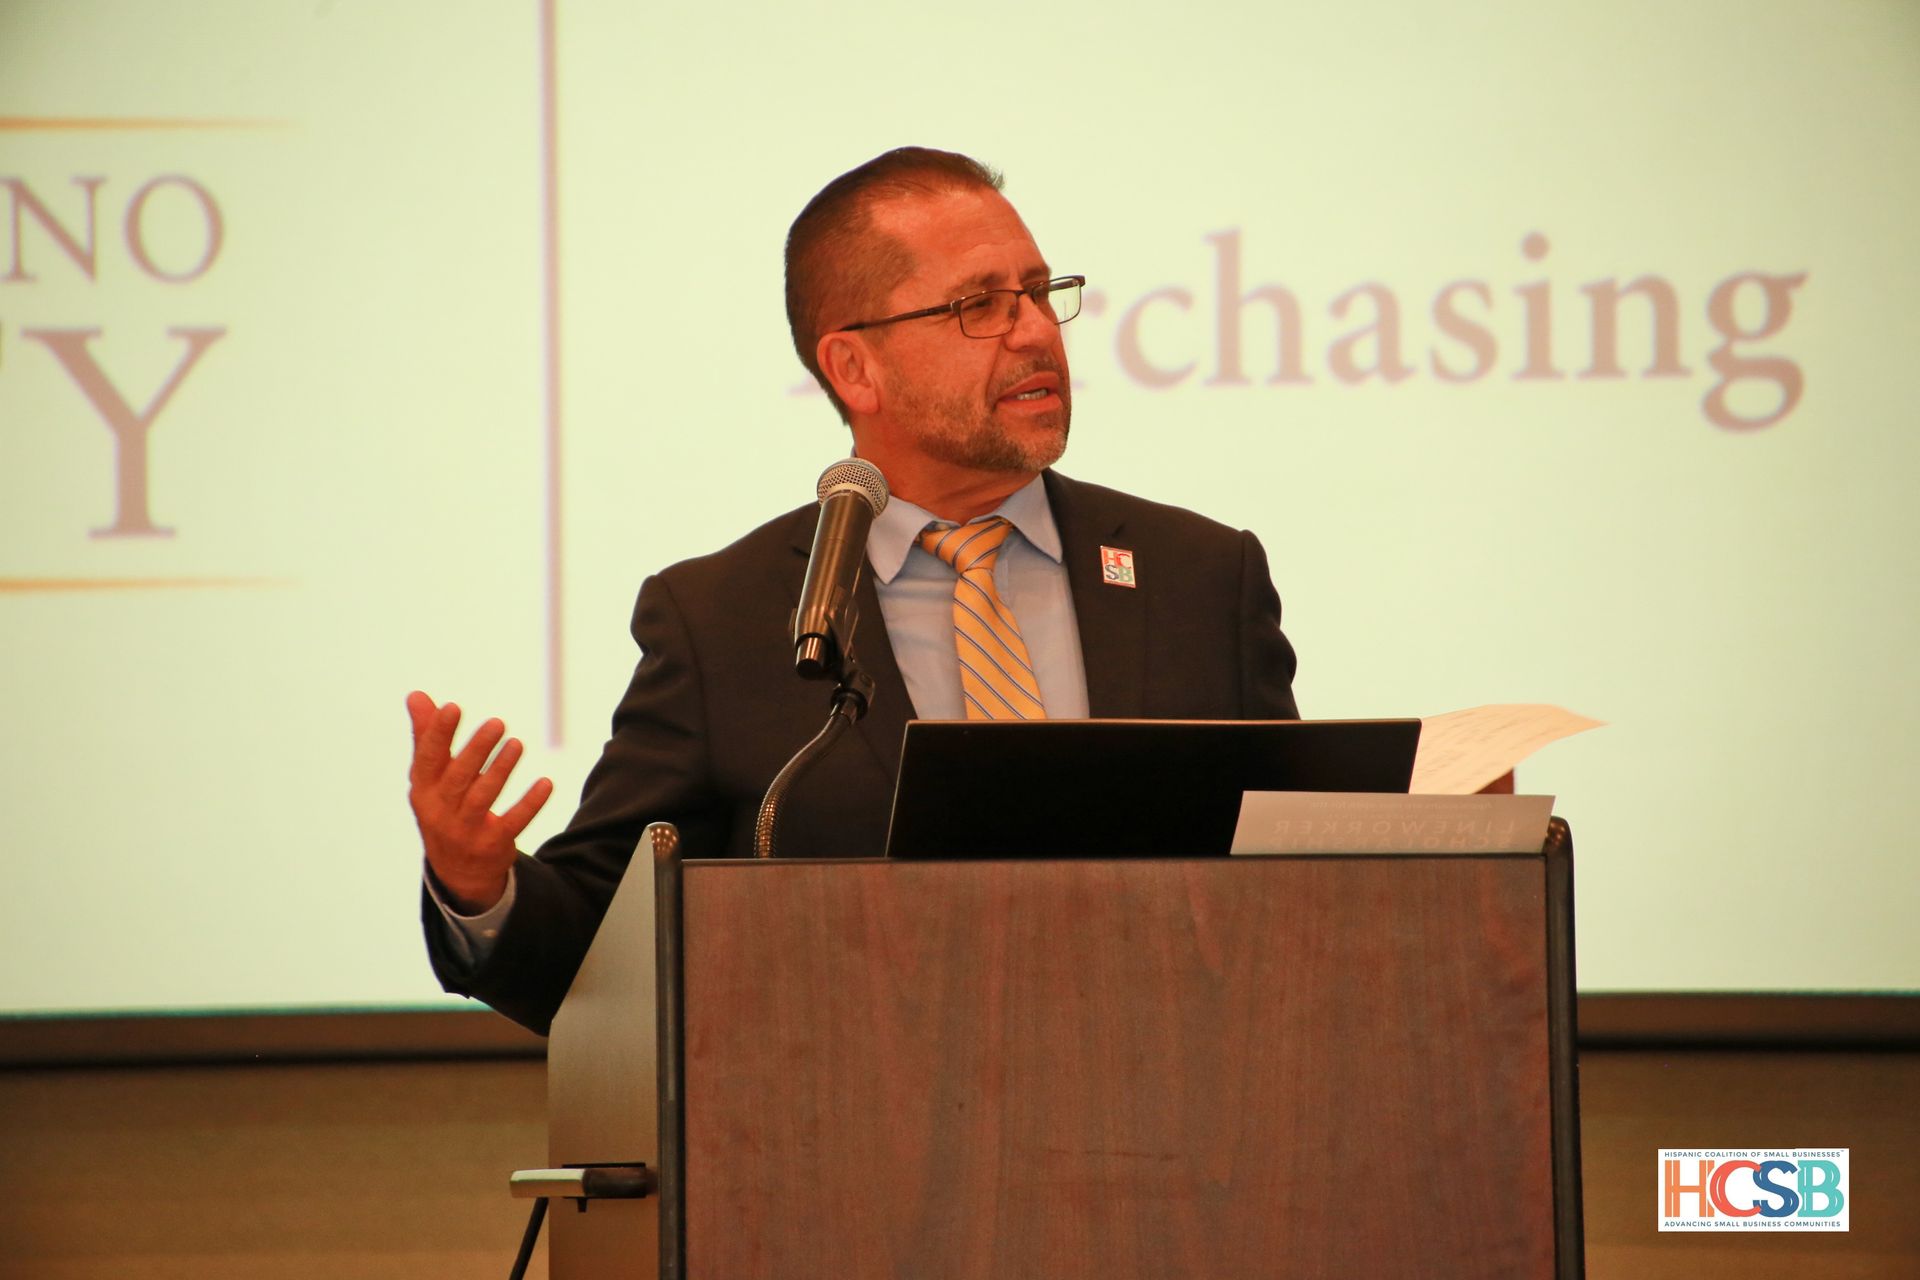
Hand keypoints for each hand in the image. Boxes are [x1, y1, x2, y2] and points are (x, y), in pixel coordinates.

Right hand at [407, 691, 553, 913]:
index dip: (438, 733)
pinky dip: (530, 804)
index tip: (452, 706)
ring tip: (517, 744)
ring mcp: (466, 831)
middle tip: (498, 723)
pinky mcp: (492, 844)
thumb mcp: (431, 778)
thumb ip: (427, 737)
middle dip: (476, 750)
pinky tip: (546, 783)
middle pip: (458, 778)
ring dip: (501, 770)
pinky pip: (513, 822)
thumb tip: (417, 695)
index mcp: (424, 791)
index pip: (428, 759)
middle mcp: (441, 812)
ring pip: (483, 798)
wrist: (456, 870)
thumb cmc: (444, 807)